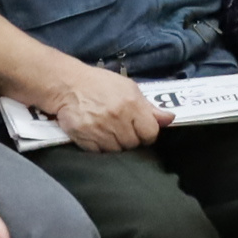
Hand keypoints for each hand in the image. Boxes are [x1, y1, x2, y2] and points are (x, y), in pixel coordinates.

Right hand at [39, 62, 165, 153]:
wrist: (68, 85)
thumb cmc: (100, 84)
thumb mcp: (129, 88)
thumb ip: (149, 107)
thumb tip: (170, 119)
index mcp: (132, 104)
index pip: (150, 133)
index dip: (147, 134)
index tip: (141, 130)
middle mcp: (118, 118)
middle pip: (134, 144)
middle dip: (131, 139)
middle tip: (122, 129)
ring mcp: (100, 130)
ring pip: (117, 151)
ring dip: (115, 144)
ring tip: (109, 132)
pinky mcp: (84, 139)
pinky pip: (100, 153)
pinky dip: (100, 148)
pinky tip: (97, 136)